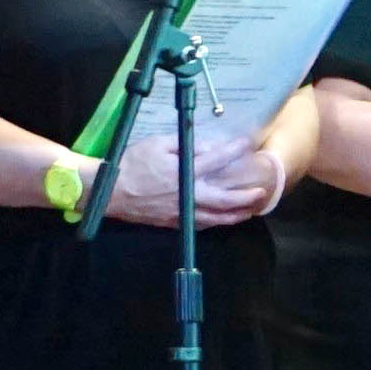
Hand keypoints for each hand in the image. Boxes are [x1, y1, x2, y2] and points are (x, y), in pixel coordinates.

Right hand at [105, 134, 284, 229]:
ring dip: (235, 215)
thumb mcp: (158, 144)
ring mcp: (181, 212)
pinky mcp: (172, 223)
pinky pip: (199, 225)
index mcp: (184, 172)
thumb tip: (208, 146)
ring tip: (249, 211)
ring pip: (215, 217)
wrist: (110, 191)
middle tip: (261, 192)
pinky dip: (214, 223)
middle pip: (224, 199)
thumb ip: (185, 145)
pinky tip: (222, 220)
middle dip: (245, 196)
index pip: (216, 160)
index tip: (247, 144)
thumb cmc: (132, 164)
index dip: (234, 151)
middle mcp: (187, 195)